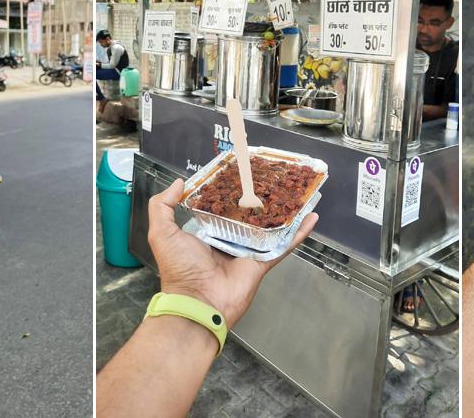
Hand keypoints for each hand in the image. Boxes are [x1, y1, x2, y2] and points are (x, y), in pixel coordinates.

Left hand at [147, 179, 317, 327]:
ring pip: (269, 226)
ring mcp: (248, 250)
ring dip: (283, 210)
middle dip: (258, 197)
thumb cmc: (180, 269)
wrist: (198, 303)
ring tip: (296, 190)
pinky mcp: (263, 261)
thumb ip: (162, 205)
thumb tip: (178, 183)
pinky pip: (284, 244)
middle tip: (271, 176)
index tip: (239, 171)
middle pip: (248, 214)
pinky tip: (311, 216)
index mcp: (206, 232)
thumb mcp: (162, 232)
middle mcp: (228, 239)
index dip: (229, 189)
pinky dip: (298, 232)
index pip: (220, 205)